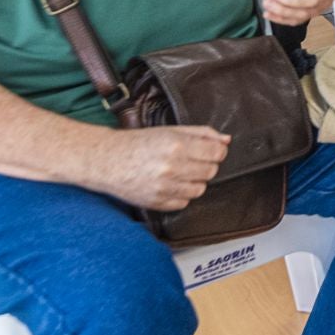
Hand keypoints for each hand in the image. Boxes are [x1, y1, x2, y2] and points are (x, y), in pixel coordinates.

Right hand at [98, 126, 228, 211]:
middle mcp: (171, 167)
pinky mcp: (157, 203)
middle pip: (211, 172)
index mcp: (176, 146)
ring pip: (200, 189)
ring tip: (181, 172)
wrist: (107, 160)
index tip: (212, 151)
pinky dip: (182, 194)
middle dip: (207, 165)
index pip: (216, 153)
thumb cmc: (139, 143)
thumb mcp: (171, 131)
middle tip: (193, 160)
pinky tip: (171, 184)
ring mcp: (164, 188)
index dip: (218, 152)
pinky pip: (184, 203)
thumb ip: (201, 133)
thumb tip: (226, 140)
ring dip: (196, 181)